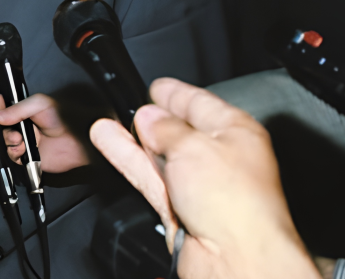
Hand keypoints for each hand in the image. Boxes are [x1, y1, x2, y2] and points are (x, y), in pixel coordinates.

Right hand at [0, 93, 89, 173]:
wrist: (79, 142)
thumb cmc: (66, 118)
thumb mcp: (40, 105)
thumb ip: (17, 109)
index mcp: (22, 111)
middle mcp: (20, 126)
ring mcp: (23, 142)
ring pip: (2, 143)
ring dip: (7, 140)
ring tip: (18, 138)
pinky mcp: (27, 157)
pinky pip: (11, 156)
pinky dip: (14, 153)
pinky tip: (23, 149)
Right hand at [89, 78, 317, 278]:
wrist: (236, 258)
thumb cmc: (238, 204)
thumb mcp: (194, 146)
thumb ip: (165, 127)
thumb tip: (149, 117)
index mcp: (236, 133)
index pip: (201, 103)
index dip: (176, 93)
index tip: (157, 87)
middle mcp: (219, 159)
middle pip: (179, 130)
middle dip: (152, 118)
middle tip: (128, 105)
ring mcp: (198, 185)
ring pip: (159, 154)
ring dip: (133, 139)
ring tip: (106, 123)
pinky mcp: (179, 208)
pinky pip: (148, 177)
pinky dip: (129, 160)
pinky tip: (110, 143)